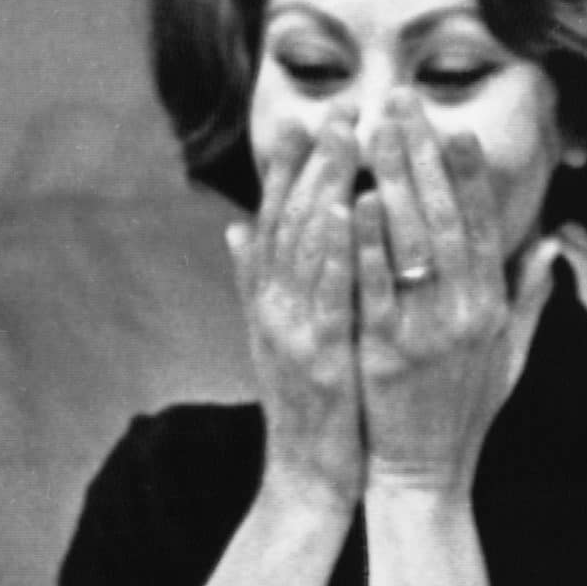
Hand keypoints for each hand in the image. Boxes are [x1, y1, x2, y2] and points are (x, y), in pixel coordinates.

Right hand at [231, 111, 362, 514]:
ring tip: (347, 136)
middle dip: (314, 160)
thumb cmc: (307, 409)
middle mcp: (273, 307)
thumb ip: (254, 283)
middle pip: (290, 219)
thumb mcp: (276, 340)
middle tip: (339, 107)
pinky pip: (329, 292)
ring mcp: (292, 330)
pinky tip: (352, 207)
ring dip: (326, 185)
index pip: (276, 219)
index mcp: (268, 300)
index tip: (306, 116)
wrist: (308, 478)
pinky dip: (338, 248)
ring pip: (307, 245)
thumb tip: (234, 229)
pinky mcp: (319, 356)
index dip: (288, 166)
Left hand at [353, 94, 552, 496]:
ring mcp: (425, 331)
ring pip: (409, 242)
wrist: (426, 475)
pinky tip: (352, 200)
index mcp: (490, 308)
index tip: (455, 126)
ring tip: (372, 131)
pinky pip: (376, 286)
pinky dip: (365, 241)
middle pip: (443, 218)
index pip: (480, 226)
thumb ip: (527, 297)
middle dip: (422, 156)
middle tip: (401, 104)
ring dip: (390, 180)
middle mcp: (464, 313)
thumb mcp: (509, 355)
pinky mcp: (385, 351)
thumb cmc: (464, 414)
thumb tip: (549, 244)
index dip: (469, 174)